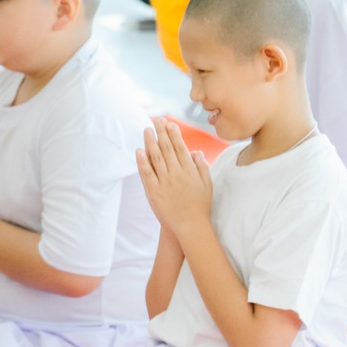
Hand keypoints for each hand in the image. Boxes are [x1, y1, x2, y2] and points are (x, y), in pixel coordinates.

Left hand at [137, 119, 213, 236]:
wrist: (190, 227)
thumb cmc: (200, 206)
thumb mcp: (207, 184)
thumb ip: (202, 166)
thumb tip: (195, 151)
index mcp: (190, 170)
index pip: (180, 147)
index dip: (174, 134)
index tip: (169, 123)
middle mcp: (177, 174)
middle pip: (167, 148)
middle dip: (161, 132)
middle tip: (156, 119)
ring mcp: (164, 182)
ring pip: (156, 157)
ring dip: (150, 142)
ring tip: (147, 130)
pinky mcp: (154, 192)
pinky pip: (147, 173)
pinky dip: (142, 161)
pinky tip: (139, 150)